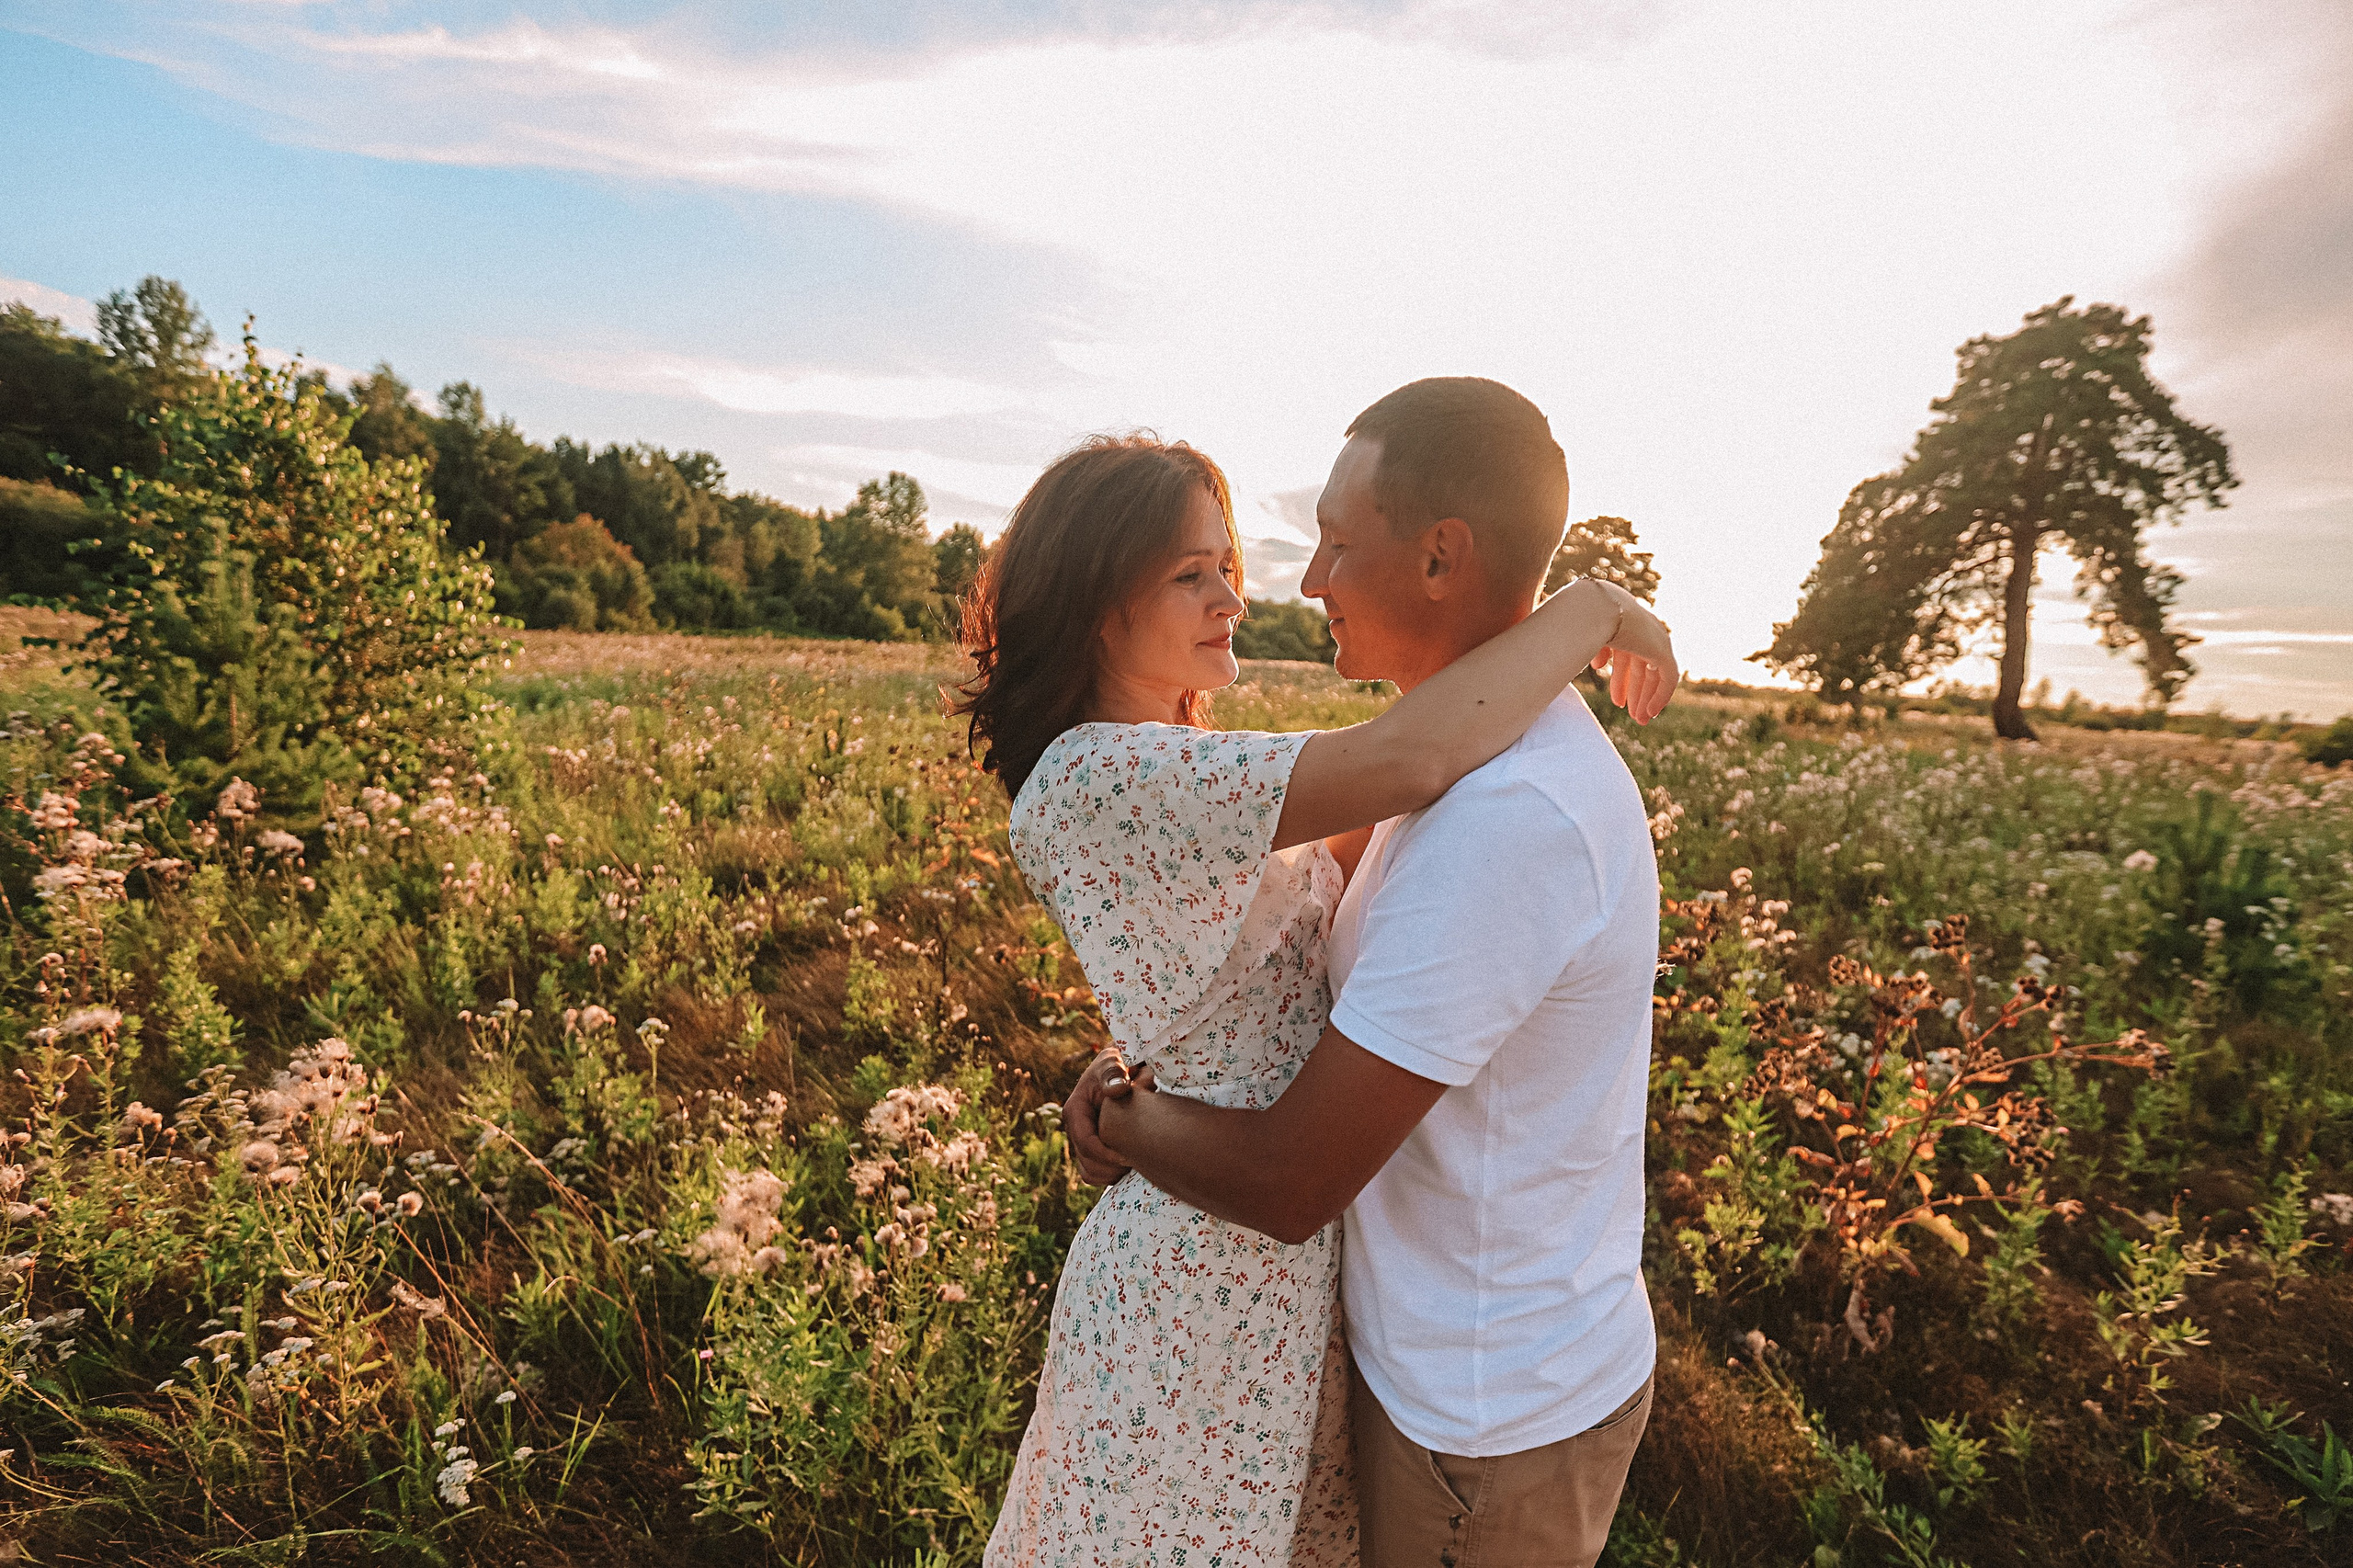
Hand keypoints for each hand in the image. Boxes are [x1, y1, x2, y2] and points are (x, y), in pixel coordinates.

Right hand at [1062, 1050, 1155, 1185]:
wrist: (1124, 1068)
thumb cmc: (1121, 1064)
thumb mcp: (1115, 1062)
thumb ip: (1114, 1073)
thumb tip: (1117, 1089)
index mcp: (1075, 1109)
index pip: (1086, 1142)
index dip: (1107, 1155)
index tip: (1130, 1156)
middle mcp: (1075, 1127)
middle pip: (1087, 1162)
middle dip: (1112, 1167)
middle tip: (1138, 1161)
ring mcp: (1082, 1139)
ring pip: (1089, 1172)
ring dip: (1112, 1174)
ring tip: (1135, 1162)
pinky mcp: (1091, 1148)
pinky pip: (1094, 1174)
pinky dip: (1110, 1175)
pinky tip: (1130, 1163)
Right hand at [1589, 589, 1679, 724]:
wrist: (1596, 610)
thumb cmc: (1581, 622)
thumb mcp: (1587, 639)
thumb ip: (1596, 651)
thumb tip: (1598, 666)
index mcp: (1624, 627)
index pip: (1628, 659)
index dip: (1622, 682)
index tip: (1618, 702)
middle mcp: (1643, 632)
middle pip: (1642, 669)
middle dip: (1636, 693)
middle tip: (1634, 716)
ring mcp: (1655, 640)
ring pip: (1655, 676)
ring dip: (1646, 698)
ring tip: (1640, 719)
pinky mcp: (1662, 650)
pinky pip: (1668, 679)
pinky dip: (1660, 696)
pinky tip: (1651, 712)